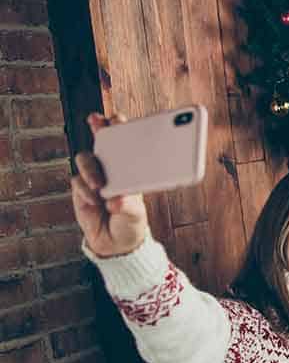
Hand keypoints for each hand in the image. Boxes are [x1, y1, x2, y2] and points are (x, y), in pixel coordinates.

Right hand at [72, 113, 149, 256]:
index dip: (119, 128)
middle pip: (101, 141)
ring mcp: (93, 177)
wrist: (116, 243)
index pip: (125, 143)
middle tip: (97, 121)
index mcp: (130, 169)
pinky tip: (96, 201)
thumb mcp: (135, 213)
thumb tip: (116, 198)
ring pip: (86, 160)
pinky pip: (78, 182)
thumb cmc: (130, 222)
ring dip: (92, 170)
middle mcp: (111, 169)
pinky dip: (86, 191)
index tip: (117, 118)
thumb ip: (127, 204)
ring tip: (100, 186)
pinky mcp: (81, 189)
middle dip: (98, 128)